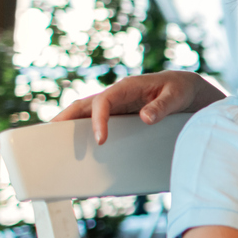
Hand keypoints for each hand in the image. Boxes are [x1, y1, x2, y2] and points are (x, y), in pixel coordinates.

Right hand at [53, 71, 225, 143]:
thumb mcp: (176, 97)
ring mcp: (115, 106)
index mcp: (127, 87)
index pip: (103, 102)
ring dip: (69, 128)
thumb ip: (162, 106)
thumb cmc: (181, 90)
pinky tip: (79, 150)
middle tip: (50, 139)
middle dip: (66, 120)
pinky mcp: (118, 116)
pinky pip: (95, 123)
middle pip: (83, 106)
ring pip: (85, 114)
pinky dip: (83, 133)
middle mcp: (116, 95)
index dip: (98, 120)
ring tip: (54, 147)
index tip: (100, 140)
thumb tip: (146, 119)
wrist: (186, 89)